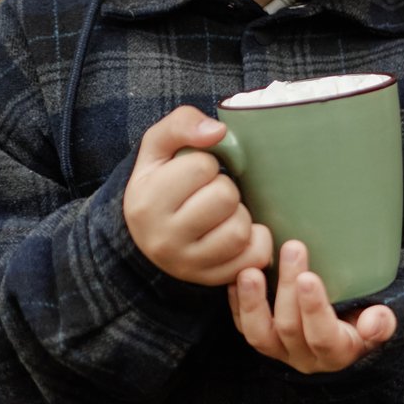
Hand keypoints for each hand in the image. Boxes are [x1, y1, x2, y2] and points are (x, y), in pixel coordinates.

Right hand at [123, 107, 273, 285]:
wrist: (147, 236)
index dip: (207, 163)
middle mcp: (162, 239)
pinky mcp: (213, 280)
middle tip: (211, 193)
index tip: (195, 173)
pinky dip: (257, 240)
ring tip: (222, 214)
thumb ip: (182, 123)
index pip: (201, 166)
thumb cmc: (161, 182)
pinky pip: (256, 256)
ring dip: (240, 215)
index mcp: (146, 201)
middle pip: (224, 198)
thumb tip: (218, 132)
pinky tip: (239, 232)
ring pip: (239, 230)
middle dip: (225, 188)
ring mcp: (188, 265)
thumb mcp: (159, 147)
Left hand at [228, 240, 396, 373]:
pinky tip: (236, 279)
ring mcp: (281, 351)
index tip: (308, 277)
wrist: (347, 328)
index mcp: (338, 353)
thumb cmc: (366, 315)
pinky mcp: (264, 340)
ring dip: (253, 302)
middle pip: (291, 327)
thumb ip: (382, 322)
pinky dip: (238, 305)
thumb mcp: (382, 320)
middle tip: (291, 249)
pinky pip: (245, 328)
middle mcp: (306, 358)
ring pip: (260, 333)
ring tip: (250, 272)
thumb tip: (374, 322)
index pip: (323, 336)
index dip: (314, 309)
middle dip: (287, 287)